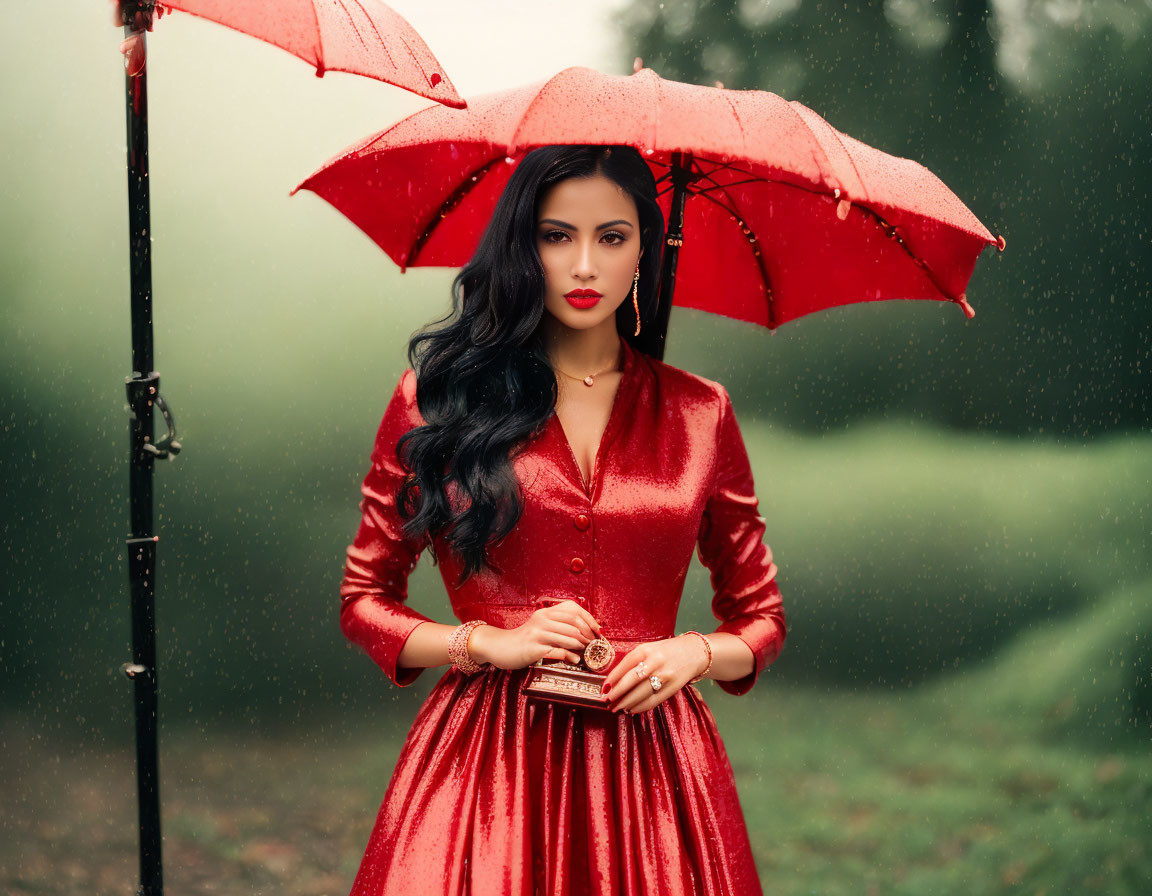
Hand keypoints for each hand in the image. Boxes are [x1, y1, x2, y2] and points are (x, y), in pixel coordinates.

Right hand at [469, 599, 602, 670]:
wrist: (501, 647)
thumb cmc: (525, 639)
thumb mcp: (542, 626)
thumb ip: (560, 625)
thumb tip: (586, 630)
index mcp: (546, 612)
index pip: (574, 609)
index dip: (590, 620)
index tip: (597, 631)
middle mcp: (543, 619)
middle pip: (575, 623)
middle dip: (588, 635)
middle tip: (593, 645)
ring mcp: (538, 633)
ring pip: (570, 636)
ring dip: (581, 646)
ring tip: (585, 652)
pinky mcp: (534, 648)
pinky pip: (559, 651)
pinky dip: (570, 656)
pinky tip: (573, 660)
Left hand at [601, 634, 709, 714]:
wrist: (694, 652)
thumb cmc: (666, 651)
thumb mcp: (648, 649)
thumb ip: (633, 661)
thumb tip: (614, 680)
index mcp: (645, 650)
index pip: (624, 666)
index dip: (612, 679)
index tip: (604, 689)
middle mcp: (655, 662)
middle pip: (631, 681)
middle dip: (617, 693)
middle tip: (607, 701)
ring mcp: (665, 675)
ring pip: (641, 693)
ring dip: (627, 703)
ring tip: (617, 708)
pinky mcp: (673, 687)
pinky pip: (653, 700)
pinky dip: (641, 707)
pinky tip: (632, 709)